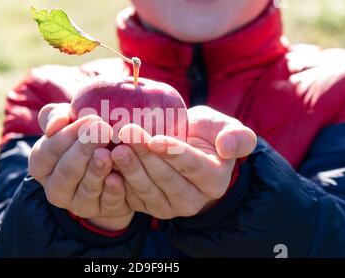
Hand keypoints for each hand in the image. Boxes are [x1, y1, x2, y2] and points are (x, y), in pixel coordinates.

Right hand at [29, 103, 133, 230]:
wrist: (111, 164)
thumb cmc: (84, 136)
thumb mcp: (68, 121)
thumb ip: (55, 116)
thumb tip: (54, 125)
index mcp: (41, 165)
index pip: (49, 151)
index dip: (67, 135)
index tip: (89, 119)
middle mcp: (55, 189)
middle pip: (67, 171)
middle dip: (84, 150)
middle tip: (103, 130)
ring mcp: (78, 204)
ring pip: (87, 189)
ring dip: (98, 171)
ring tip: (109, 153)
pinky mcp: (102, 212)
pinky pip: (107, 203)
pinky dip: (113, 190)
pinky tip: (119, 177)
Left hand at [111, 105, 256, 218]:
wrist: (186, 148)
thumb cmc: (206, 135)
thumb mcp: (225, 128)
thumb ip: (237, 136)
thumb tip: (227, 147)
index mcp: (214, 180)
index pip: (193, 167)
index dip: (174, 153)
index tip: (155, 138)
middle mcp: (193, 200)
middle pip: (166, 179)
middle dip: (145, 156)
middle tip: (126, 133)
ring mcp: (169, 207)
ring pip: (147, 190)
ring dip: (129, 168)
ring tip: (115, 148)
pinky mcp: (148, 207)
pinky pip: (131, 197)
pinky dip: (119, 182)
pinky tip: (107, 165)